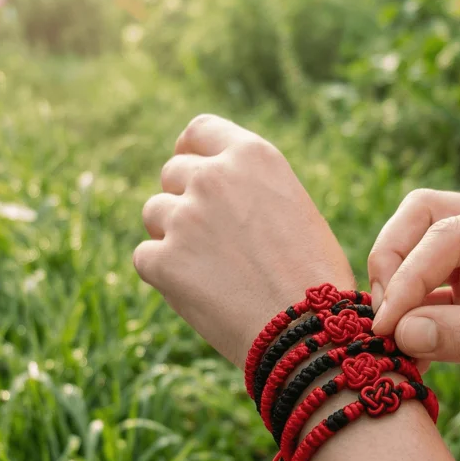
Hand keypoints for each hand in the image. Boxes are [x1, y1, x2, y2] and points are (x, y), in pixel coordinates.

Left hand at [134, 115, 354, 364]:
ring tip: (212, 271)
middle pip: (173, 173)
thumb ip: (250, 187)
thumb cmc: (313, 277)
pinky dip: (164, 274)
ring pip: (154, 214)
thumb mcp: (294, 208)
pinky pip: (146, 257)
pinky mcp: (162, 260)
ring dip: (172, 236)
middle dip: (183, 199)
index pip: (201, 130)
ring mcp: (184, 217)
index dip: (189, 148)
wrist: (307, 330)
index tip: (187, 164)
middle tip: (209, 239)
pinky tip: (199, 293)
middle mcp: (213, 177)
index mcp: (253, 157)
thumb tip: (206, 186)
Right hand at [368, 189, 459, 431]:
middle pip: (424, 218)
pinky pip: (427, 291)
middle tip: (383, 318)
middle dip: (394, 262)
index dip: (409, 274)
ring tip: (391, 338)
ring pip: (418, 248)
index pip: (450, 232)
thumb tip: (400, 332)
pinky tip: (406, 352)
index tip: (388, 324)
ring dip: (397, 288)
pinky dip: (410, 316)